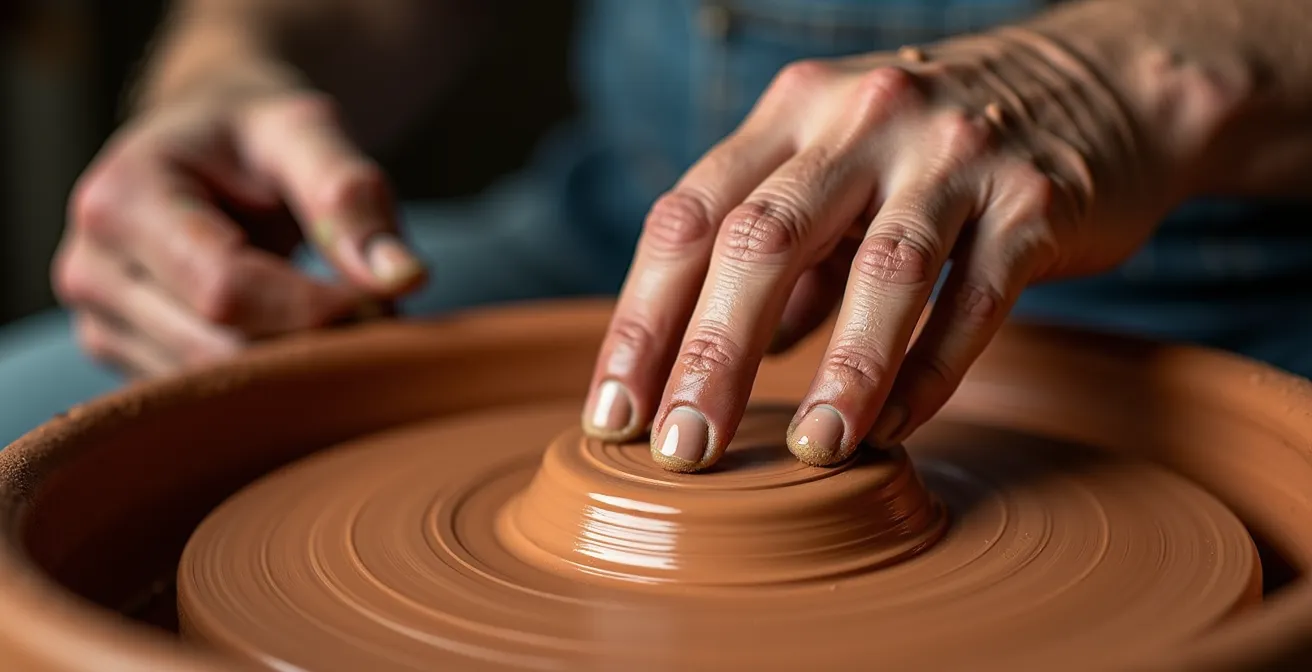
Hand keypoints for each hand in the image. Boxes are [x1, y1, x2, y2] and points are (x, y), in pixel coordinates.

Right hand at [55, 89, 424, 375]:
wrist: (202, 146)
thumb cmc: (255, 136)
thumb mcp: (306, 132)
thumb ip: (352, 196)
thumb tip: (404, 278)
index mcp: (122, 200)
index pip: (226, 289)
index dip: (316, 307)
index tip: (384, 298)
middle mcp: (92, 270)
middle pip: (218, 351)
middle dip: (312, 345)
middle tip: (380, 319)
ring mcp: (101, 325)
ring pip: (215, 388)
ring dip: (295, 371)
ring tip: (342, 321)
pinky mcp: (126, 360)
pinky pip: (209, 400)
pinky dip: (269, 384)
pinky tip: (303, 342)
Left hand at [582, 30, 1178, 470]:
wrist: (1101, 84)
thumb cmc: (935, 148)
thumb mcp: (839, 170)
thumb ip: (782, 254)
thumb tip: (723, 355)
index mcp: (793, 112)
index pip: (689, 217)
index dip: (643, 319)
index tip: (613, 414)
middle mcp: (862, 120)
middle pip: (762, 240)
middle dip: (711, 354)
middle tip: (682, 450)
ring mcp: (954, 154)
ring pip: (884, 269)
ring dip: (841, 372)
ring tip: (811, 450)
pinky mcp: (1038, 199)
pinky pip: (977, 298)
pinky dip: (933, 369)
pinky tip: (896, 427)